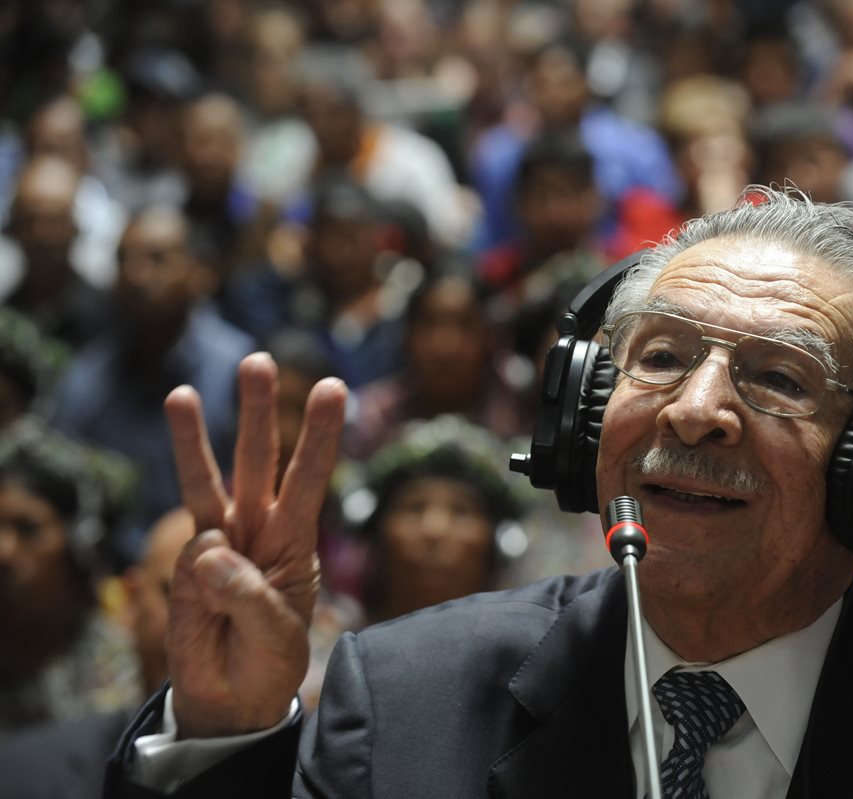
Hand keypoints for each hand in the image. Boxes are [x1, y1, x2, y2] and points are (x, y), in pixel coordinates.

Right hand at [164, 353, 345, 737]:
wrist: (234, 697)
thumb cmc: (270, 657)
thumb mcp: (277, 632)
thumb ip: (246, 594)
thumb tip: (205, 546)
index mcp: (296, 535)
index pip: (310, 475)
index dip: (320, 434)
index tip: (334, 387)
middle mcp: (257, 528)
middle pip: (257, 460)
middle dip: (257, 411)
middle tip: (259, 360)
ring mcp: (218, 544)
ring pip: (207, 483)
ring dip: (192, 439)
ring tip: (181, 392)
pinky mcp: (186, 567)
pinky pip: (191, 552)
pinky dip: (199, 569)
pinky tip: (210, 596)